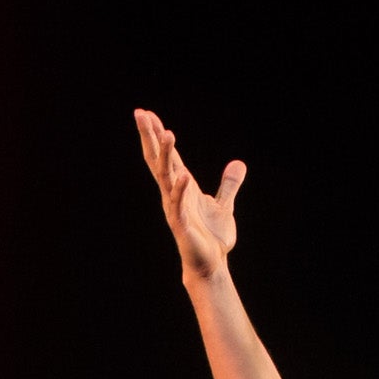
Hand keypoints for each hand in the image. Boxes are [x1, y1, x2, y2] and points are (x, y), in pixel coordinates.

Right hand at [134, 109, 242, 282]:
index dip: (157, 135)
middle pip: (158, 160)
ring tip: (167, 132)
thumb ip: (229, 185)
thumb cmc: (211, 238)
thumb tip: (238, 164)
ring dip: (166, 155)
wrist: (210, 265)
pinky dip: (180, 191)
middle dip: (149, 137)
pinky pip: (178, 206)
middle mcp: (173, 194)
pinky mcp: (181, 225)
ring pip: (166, 177)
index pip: (167, 155)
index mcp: (182, 187)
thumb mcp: (224, 205)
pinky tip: (183, 176)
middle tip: (139, 113)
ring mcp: (175, 208)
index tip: (147, 114)